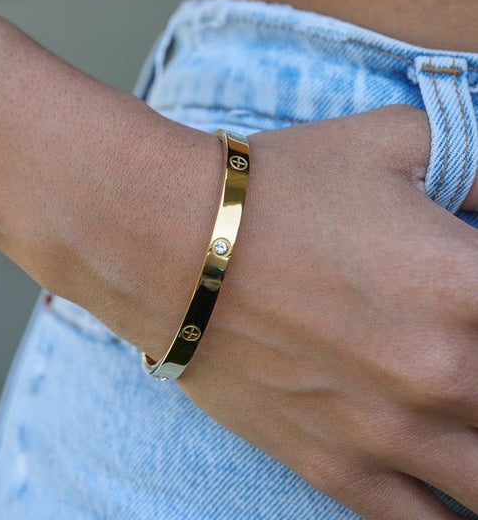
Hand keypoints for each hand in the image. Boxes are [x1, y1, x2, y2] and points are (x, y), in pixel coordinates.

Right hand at [172, 105, 477, 518]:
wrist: (174, 243)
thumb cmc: (283, 186)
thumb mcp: (394, 139)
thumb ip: (477, 162)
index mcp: (469, 286)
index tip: (477, 298)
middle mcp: (446, 372)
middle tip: (464, 352)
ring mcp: (394, 433)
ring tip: (464, 419)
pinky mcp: (340, 467)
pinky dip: (454, 517)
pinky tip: (457, 492)